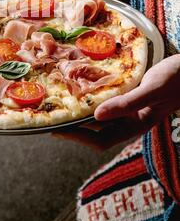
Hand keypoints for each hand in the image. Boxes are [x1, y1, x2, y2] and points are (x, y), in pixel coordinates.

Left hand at [54, 54, 179, 149]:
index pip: (100, 140)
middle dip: (74, 125)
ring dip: (81, 111)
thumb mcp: (151, 90)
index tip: (56, 128)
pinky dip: (92, 97)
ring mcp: (128, 109)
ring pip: (99, 116)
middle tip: (53, 113)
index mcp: (135, 126)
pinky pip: (105, 101)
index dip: (77, 137)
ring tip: (61, 101)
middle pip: (95, 130)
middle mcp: (129, 121)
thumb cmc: (175, 79)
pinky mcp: (128, 95)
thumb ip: (126, 104)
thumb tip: (96, 116)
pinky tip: (81, 87)